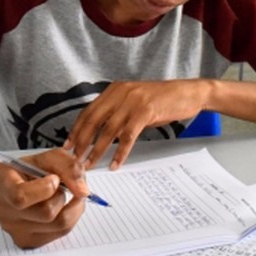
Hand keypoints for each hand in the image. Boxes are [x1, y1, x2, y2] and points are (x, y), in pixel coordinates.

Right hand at [0, 149, 87, 248]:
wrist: (3, 189)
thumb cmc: (24, 172)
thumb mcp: (44, 159)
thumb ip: (67, 167)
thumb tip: (83, 191)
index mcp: (5, 187)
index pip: (21, 196)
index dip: (45, 188)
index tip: (54, 178)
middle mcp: (7, 213)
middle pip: (47, 213)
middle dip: (62, 196)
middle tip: (60, 186)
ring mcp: (17, 231)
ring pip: (60, 226)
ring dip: (70, 208)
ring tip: (63, 197)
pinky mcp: (29, 242)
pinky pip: (61, 234)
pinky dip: (69, 218)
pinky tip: (60, 209)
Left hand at [63, 80, 205, 169]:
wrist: (188, 93)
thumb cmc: (161, 100)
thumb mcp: (134, 102)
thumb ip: (116, 112)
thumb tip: (98, 133)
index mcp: (114, 90)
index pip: (88, 111)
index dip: (76, 129)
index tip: (67, 145)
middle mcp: (120, 92)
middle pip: (93, 120)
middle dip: (82, 141)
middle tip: (75, 159)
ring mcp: (132, 101)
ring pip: (108, 130)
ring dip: (97, 150)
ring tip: (90, 165)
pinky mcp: (145, 111)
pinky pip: (128, 136)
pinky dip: (120, 152)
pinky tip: (115, 164)